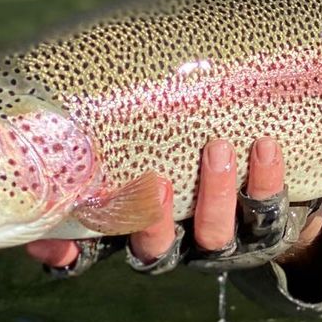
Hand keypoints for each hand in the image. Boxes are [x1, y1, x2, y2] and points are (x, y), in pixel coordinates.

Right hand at [27, 136, 321, 274]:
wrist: (267, 174)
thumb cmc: (188, 135)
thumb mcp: (153, 131)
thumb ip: (121, 115)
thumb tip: (83, 68)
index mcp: (134, 224)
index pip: (88, 249)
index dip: (68, 251)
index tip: (55, 239)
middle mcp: (173, 241)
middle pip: (153, 253)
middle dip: (152, 223)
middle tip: (157, 182)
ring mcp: (219, 239)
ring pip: (213, 235)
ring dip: (215, 194)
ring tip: (218, 147)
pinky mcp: (266, 228)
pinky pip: (265, 211)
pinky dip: (265, 180)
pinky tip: (264, 146)